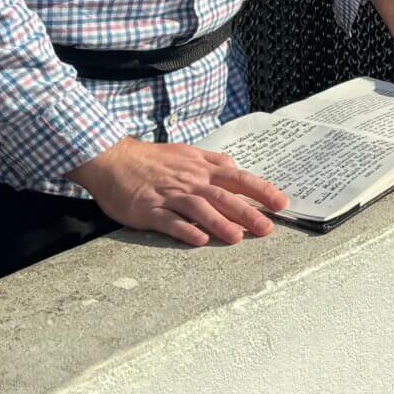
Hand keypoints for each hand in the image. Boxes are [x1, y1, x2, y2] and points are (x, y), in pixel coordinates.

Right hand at [70, 137, 289, 246]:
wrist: (112, 159)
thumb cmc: (152, 159)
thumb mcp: (188, 153)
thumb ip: (213, 162)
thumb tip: (236, 170)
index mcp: (201, 168)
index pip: (238, 178)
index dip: (261, 190)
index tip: (281, 203)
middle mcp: (190, 181)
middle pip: (223, 196)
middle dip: (248, 212)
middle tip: (267, 228)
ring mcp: (169, 195)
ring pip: (199, 208)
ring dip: (219, 223)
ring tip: (238, 237)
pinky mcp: (149, 209)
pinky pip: (169, 221)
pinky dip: (185, 230)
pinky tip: (199, 240)